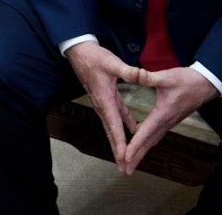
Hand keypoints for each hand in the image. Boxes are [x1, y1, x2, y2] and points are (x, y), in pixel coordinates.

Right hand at [65, 41, 141, 170]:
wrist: (79, 52)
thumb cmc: (94, 57)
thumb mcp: (112, 62)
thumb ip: (128, 71)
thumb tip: (142, 75)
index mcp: (105, 99)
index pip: (114, 125)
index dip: (120, 142)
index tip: (124, 157)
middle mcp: (102, 105)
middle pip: (110, 133)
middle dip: (117, 151)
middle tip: (124, 168)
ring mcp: (102, 103)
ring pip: (111, 127)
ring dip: (118, 143)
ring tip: (125, 157)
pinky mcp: (104, 99)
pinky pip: (114, 118)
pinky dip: (121, 128)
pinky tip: (131, 131)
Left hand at [122, 66, 218, 173]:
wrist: (206, 84)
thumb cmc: (187, 80)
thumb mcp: (167, 77)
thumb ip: (150, 77)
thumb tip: (136, 74)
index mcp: (163, 114)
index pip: (145, 133)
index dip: (134, 145)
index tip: (125, 156)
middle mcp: (166, 122)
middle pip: (148, 143)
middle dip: (136, 157)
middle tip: (125, 170)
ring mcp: (169, 123)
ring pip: (152, 141)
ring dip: (141, 152)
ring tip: (130, 163)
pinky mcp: (170, 120)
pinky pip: (156, 135)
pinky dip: (147, 143)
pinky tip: (140, 145)